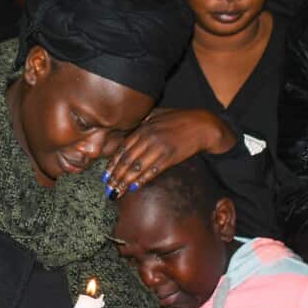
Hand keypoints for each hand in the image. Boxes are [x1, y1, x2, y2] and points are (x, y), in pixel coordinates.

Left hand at [104, 108, 235, 194]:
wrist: (202, 124)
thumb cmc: (180, 119)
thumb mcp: (158, 115)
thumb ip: (143, 123)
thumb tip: (131, 132)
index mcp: (143, 128)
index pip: (122, 149)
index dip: (112, 164)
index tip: (106, 176)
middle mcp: (148, 138)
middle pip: (126, 160)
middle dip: (115, 177)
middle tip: (108, 189)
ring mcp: (159, 148)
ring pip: (136, 168)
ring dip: (124, 182)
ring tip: (117, 193)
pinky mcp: (170, 157)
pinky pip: (152, 171)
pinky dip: (142, 180)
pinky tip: (134, 187)